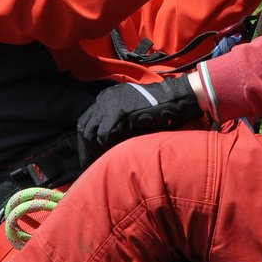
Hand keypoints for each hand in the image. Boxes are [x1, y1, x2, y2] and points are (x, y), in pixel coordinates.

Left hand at [77, 76, 202, 161]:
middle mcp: (104, 99)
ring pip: (91, 132)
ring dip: (96, 149)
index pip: (86, 121)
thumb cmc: (159, 109)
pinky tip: (114, 153)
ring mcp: (110, 103)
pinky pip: (104, 134)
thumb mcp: (132, 113)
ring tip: (102, 161)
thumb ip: (117, 123)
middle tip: (90, 164)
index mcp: (106, 97)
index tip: (89, 157)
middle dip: (86, 148)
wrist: (176, 98)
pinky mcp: (119, 111)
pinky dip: (107, 146)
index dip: (86, 141)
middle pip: (84, 127)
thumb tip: (104, 145)